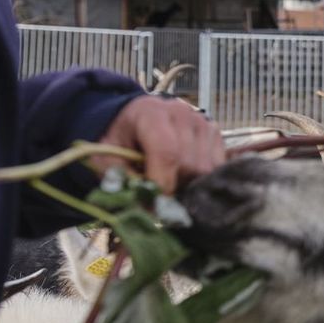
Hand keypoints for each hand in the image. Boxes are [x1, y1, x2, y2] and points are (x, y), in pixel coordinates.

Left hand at [96, 95, 225, 193]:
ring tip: (170, 181)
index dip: (162, 184)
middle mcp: (182, 113)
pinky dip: (201, 177)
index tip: (153, 206)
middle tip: (158, 195)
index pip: (167, 153)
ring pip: (206, 168)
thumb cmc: (120, 138)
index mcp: (152, 114)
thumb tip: (145, 208)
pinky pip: (216, 166)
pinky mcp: (215, 131)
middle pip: (189, 164)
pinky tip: (183, 174)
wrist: (133, 116)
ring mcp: (202, 121)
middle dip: (174, 186)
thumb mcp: (107, 158)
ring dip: (188, 183)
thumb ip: (122, 180)